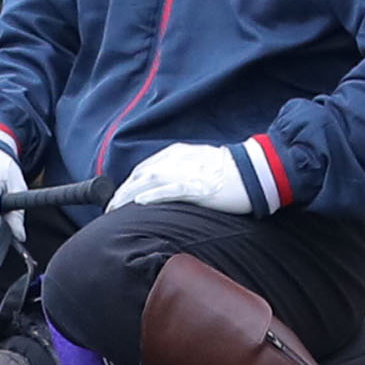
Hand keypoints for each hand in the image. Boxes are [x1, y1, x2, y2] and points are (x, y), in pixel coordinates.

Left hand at [109, 141, 249, 214]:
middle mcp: (176, 160)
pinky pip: (168, 190)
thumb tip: (165, 189)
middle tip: (109, 209)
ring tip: (115, 209)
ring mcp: (185, 172)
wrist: (254, 171)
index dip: (127, 184)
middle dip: (121, 192)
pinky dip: (151, 195)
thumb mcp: (199, 165)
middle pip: (139, 175)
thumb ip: (180, 172)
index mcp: (176, 154)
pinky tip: (140, 203)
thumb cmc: (230, 172)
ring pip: (147, 182)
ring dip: (128, 196)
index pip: (143, 169)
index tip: (117, 198)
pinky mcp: (195, 186)